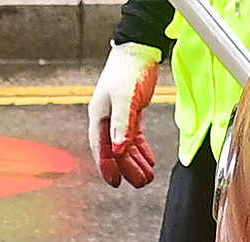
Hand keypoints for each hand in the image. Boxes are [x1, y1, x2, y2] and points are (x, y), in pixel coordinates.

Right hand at [89, 42, 162, 184]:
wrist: (139, 49)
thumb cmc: (127, 69)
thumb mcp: (125, 99)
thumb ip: (122, 125)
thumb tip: (119, 150)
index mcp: (100, 117)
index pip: (102, 149)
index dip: (107, 167)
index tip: (115, 182)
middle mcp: (107, 119)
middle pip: (116, 151)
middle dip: (127, 168)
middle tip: (139, 183)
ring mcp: (119, 116)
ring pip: (126, 146)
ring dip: (136, 162)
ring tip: (147, 176)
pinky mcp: (131, 112)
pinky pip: (134, 137)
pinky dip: (141, 149)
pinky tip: (149, 159)